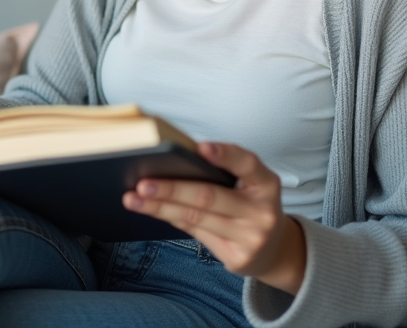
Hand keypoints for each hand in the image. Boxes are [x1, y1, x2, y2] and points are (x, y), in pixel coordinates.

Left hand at [122, 142, 306, 294]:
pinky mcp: (236, 258)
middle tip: (142, 183)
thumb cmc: (250, 204)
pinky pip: (195, 233)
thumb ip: (222, 172)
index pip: (248, 164)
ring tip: (133, 198)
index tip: (200, 147)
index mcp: (267, 183)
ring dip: (160, 207)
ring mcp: (250, 238)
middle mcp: (263, 212)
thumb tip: (169, 161)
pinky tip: (150, 210)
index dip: (225, 154)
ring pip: (196, 218)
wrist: (274, 250)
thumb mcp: (249, 185)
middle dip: (172, 189)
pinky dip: (170, 218)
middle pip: (210, 197)